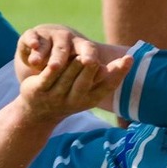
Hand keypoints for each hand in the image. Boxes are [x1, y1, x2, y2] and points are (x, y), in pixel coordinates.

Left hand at [14, 28, 130, 121]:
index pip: (108, 85)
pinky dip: (56, 65)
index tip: (129, 58)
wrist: (37, 112)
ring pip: (68, 75)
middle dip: (90, 68)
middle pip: (86, 80)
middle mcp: (74, 100)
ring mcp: (55, 96)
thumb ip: (104, 76)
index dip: (119, 72)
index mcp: (90, 99)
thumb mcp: (89, 91)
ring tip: (80, 55)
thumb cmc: (70, 95)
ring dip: (74, 63)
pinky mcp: (37, 89)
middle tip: (92, 59)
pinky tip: (61, 58)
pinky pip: (49, 74)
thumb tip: (129, 59)